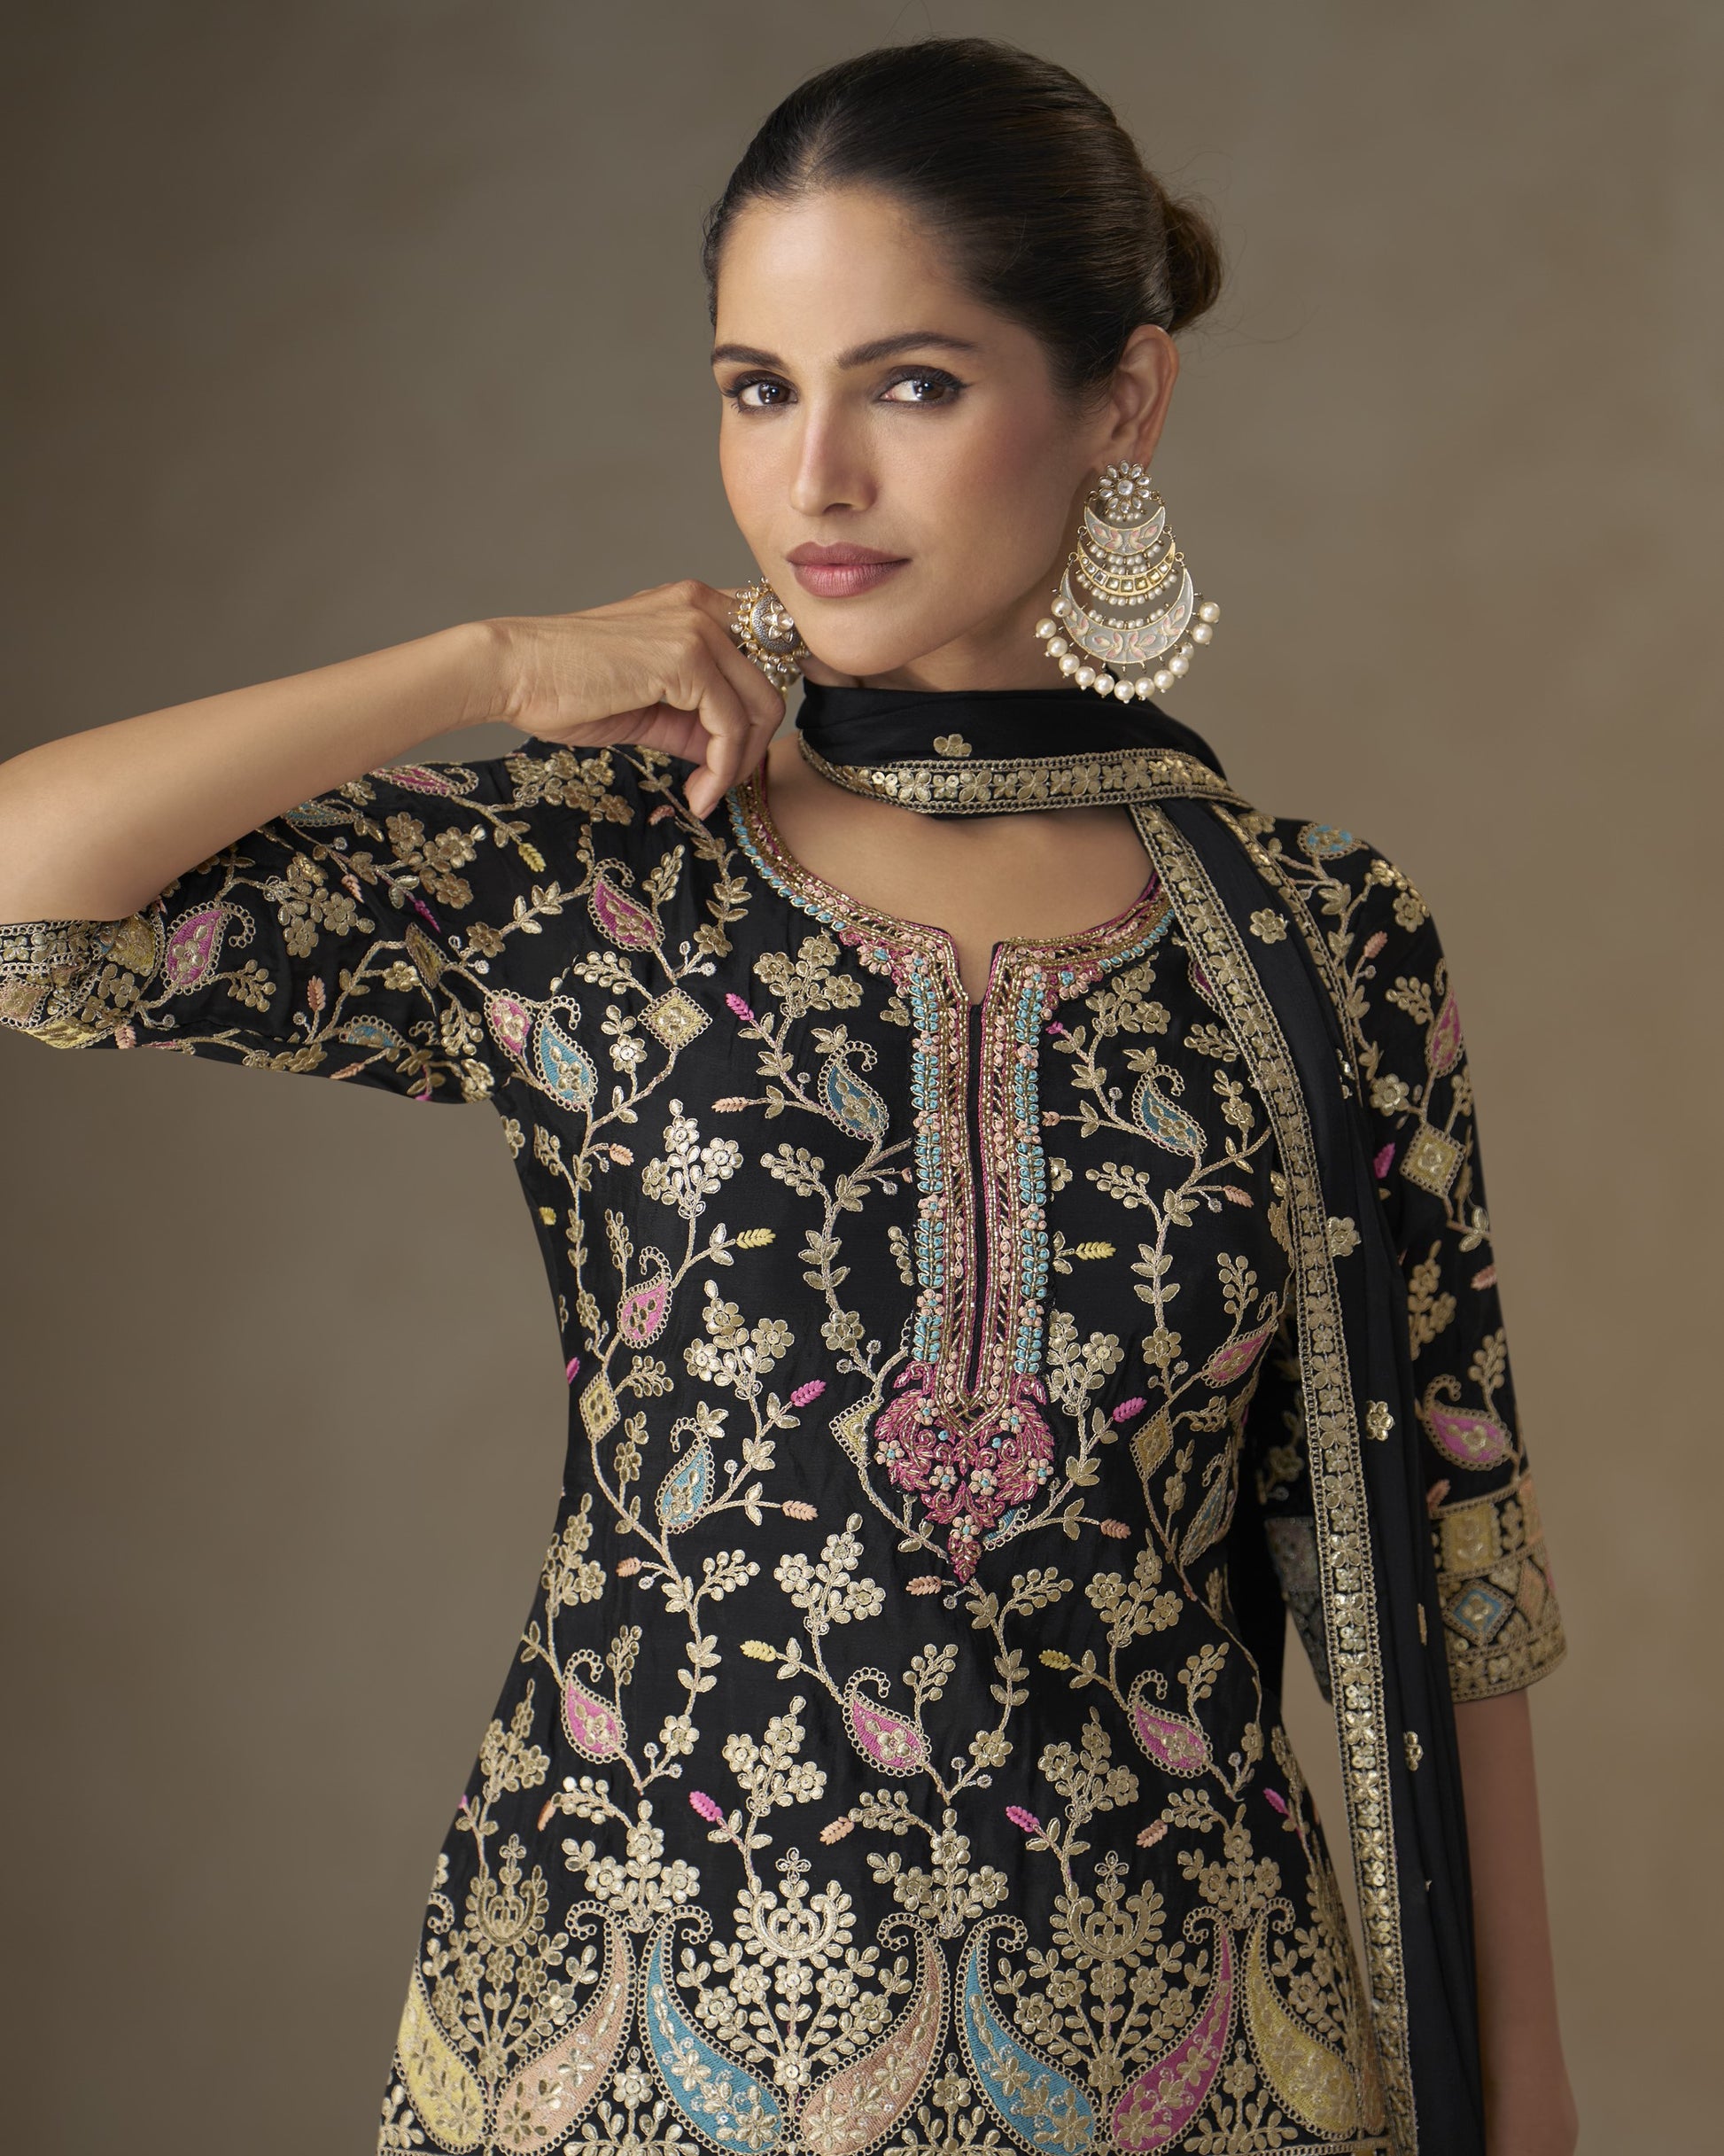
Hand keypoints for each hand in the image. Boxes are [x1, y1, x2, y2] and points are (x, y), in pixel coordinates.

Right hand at [487, 581, 787, 817]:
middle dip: (755, 743)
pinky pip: (730, 724)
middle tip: (721, 782)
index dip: (771, 698)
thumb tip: (729, 752)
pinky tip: (695, 793)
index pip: (769, 645)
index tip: (746, 749)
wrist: (515, 672)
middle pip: (773, 679)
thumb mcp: (649, 703)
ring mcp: (697, 627)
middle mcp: (703, 605)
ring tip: (705, 793)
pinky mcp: (686, 658)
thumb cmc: (569, 687)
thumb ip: (695, 718)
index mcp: (695, 604)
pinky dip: (721, 769)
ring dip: (740, 763)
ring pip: (760, 704)